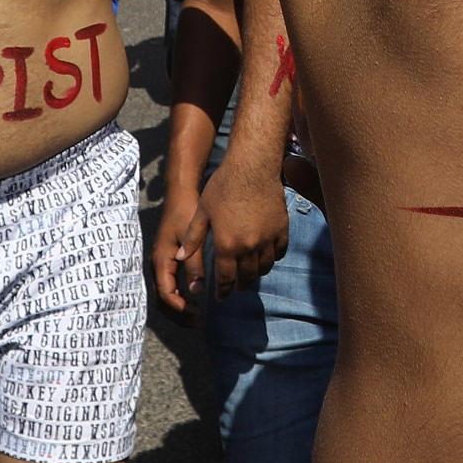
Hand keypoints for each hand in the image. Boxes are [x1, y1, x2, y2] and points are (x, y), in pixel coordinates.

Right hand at [150, 184, 206, 317]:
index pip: (165, 293)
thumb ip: (194, 265)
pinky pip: (168, 286)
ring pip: (163, 294)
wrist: (180, 195)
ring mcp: (160, 263)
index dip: (180, 307)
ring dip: (178, 308)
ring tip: (197, 317)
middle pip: (161, 299)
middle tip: (198, 323)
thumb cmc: (186, 213)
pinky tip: (193, 300)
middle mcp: (157, 264)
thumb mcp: (191, 239)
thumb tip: (197, 291)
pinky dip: (178, 298)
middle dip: (178, 314)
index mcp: (161, 260)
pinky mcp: (166, 261)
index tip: (198, 314)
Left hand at [195, 163, 290, 292]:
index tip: (220, 296)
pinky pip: (279, 253)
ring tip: (250, 274)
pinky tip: (266, 257)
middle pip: (247, 278)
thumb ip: (193, 238)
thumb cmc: (223, 186)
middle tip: (235, 287)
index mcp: (227, 245)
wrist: (252, 167)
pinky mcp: (281, 229)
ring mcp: (268, 239)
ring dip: (256, 274)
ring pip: (264, 268)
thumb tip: (181, 257)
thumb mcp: (202, 211)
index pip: (225, 279)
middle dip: (240, 286)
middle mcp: (249, 247)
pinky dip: (272, 258)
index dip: (222, 290)